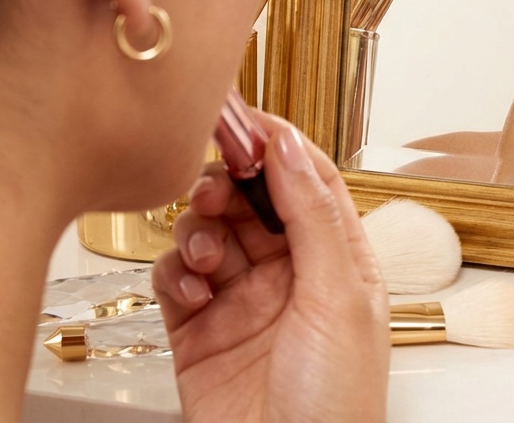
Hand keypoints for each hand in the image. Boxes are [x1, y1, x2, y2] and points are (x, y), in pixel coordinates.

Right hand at [152, 114, 388, 422]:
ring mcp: (242, 301)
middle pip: (250, 200)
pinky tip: (189, 288)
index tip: (244, 119)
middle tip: (212, 184)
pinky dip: (174, 273)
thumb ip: (313, 215)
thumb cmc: (338, 402)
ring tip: (205, 254)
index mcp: (337, 259)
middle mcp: (290, 274)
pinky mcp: (198, 332)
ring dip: (199, 230)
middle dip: (227, 185)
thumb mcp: (339, 294)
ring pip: (208, 234)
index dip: (277, 145)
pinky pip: (175, 280)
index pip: (309, 180)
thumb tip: (290, 145)